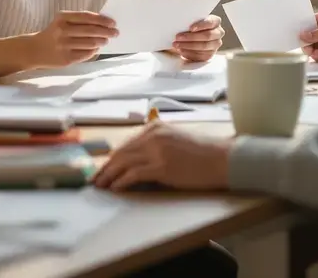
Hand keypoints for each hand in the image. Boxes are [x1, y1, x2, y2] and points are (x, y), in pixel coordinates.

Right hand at [30, 11, 118, 68]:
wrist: (35, 50)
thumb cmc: (53, 33)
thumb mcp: (62, 22)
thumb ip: (79, 21)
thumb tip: (104, 24)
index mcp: (62, 18)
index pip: (87, 17)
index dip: (102, 20)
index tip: (113, 23)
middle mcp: (62, 31)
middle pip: (91, 31)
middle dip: (106, 32)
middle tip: (115, 33)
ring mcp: (63, 46)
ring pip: (91, 44)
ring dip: (102, 42)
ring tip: (106, 41)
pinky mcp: (66, 58)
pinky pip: (86, 54)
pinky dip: (94, 51)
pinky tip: (96, 48)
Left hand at [92, 123, 231, 191]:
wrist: (222, 159)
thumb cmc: (203, 153)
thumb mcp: (175, 141)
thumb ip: (156, 146)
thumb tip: (136, 163)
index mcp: (155, 128)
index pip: (126, 144)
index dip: (112, 158)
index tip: (102, 168)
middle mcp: (153, 136)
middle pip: (121, 153)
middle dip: (105, 167)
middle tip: (94, 180)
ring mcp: (157, 150)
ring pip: (123, 163)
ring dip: (109, 176)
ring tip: (100, 186)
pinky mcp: (161, 166)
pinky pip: (133, 174)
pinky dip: (121, 182)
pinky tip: (115, 188)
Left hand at [170, 15, 224, 61]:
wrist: (192, 38)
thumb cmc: (192, 27)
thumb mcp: (192, 22)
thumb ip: (190, 21)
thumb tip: (180, 23)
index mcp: (215, 21)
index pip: (210, 22)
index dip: (201, 25)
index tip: (190, 28)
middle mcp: (218, 33)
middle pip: (207, 35)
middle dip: (191, 37)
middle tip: (178, 37)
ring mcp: (215, 45)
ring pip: (203, 46)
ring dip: (188, 46)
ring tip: (177, 45)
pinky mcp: (210, 54)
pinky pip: (201, 55)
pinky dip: (189, 53)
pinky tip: (181, 50)